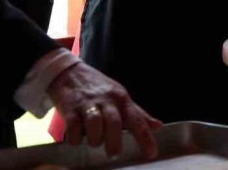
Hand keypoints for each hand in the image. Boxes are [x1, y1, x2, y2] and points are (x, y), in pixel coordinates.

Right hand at [47, 62, 162, 158]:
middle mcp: (106, 99)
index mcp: (121, 98)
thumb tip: (158, 126)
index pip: (136, 119)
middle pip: (114, 122)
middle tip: (114, 153)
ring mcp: (87, 103)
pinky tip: (76, 139)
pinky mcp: (69, 107)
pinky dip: (75, 137)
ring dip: (95, 138)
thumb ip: (137, 114)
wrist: (69, 72)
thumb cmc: (98, 88)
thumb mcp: (120, 97)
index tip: (151, 154)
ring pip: (94, 123)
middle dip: (114, 141)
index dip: (145, 138)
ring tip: (95, 143)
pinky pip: (73, 126)